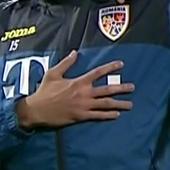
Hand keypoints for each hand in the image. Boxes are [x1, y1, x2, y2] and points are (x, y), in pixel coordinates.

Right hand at [16, 51, 134, 129]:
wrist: (36, 110)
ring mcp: (84, 106)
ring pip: (105, 104)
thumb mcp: (53, 74)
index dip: (111, 68)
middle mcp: (84, 93)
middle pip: (107, 90)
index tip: (121, 64)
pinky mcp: (81, 117)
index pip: (98, 72)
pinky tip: (116, 115)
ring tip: (130, 105)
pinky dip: (108, 115)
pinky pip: (98, 116)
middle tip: (132, 88)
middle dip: (121, 88)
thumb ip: (66, 63)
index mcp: (78, 82)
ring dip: (119, 104)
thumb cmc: (44, 91)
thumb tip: (75, 52)